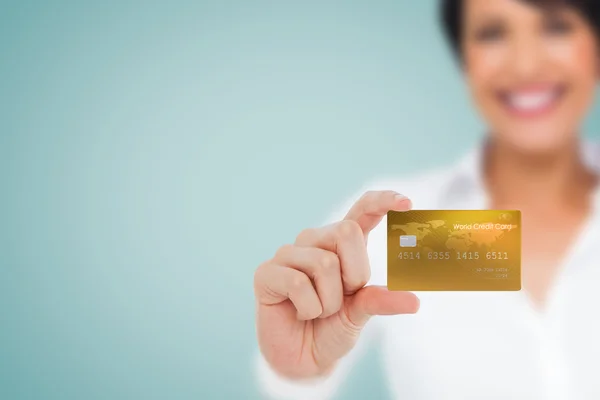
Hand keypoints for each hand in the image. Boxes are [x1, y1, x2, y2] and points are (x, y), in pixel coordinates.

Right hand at [254, 191, 419, 378]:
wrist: (304, 360)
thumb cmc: (332, 329)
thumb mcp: (361, 314)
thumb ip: (381, 301)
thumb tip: (414, 301)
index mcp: (341, 244)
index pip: (362, 211)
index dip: (383, 201)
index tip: (407, 203)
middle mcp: (314, 241)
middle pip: (347, 231)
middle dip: (354, 275)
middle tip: (342, 298)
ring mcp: (288, 254)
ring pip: (324, 263)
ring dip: (329, 301)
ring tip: (317, 311)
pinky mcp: (266, 272)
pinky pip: (297, 282)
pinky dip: (308, 308)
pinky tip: (299, 313)